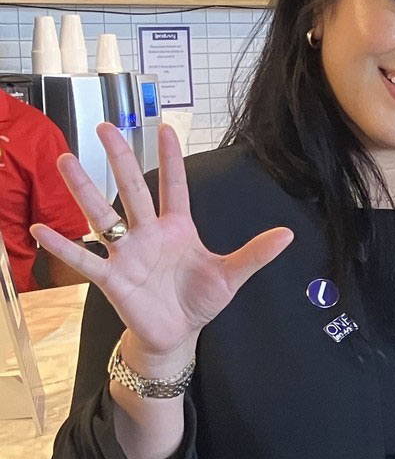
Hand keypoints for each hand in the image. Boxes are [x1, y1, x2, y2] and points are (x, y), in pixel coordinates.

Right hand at [29, 122, 292, 367]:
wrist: (178, 333)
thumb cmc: (198, 300)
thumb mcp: (231, 276)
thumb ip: (255, 254)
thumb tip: (288, 235)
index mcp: (178, 229)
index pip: (174, 187)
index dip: (171, 159)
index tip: (165, 128)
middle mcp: (148, 234)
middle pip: (132, 189)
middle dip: (120, 158)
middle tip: (106, 125)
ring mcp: (127, 254)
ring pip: (103, 216)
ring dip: (85, 190)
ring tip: (67, 161)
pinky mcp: (113, 278)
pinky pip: (85, 259)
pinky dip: (65, 246)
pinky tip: (42, 230)